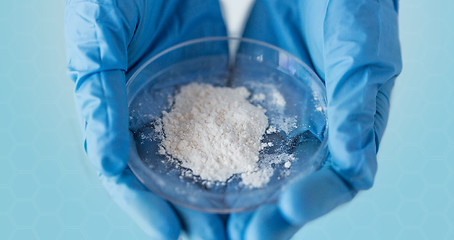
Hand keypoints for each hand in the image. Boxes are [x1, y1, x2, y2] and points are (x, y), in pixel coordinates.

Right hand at [64, 0, 227, 238]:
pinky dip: (240, 151)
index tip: (173, 233)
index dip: (144, 205)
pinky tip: (259, 171)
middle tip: (220, 239)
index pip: (124, 172)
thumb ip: (99, 94)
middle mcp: (148, 114)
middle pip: (168, 175)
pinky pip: (227, 123)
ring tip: (244, 219)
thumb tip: (107, 159)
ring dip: (219, 190)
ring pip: (200, 157)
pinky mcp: (211, 84)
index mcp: (112, 110)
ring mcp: (182, 102)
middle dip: (190, 210)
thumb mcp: (99, 38)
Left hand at [228, 0, 401, 238]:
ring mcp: (279, 119)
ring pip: (259, 169)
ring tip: (210, 226)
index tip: (283, 211)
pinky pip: (230, 135)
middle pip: (293, 185)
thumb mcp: (360, 49)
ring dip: (238, 200)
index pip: (338, 178)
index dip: (314, 201)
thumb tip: (356, 166)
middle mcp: (314, 131)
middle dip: (268, 217)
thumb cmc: (353, 4)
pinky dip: (215, 160)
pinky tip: (192, 175)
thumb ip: (358, 102)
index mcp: (351, 126)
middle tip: (238, 238)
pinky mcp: (248, 101)